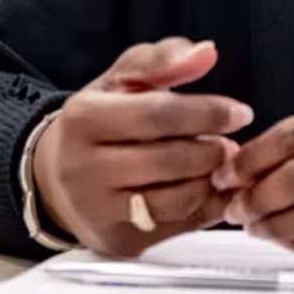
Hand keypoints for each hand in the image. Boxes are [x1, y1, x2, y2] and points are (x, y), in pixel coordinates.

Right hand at [33, 37, 253, 255]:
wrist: (55, 178)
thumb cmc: (97, 123)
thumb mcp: (120, 79)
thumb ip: (163, 59)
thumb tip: (205, 53)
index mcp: (83, 119)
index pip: (157, 115)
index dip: (207, 113)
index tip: (238, 113)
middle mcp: (83, 168)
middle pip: (170, 160)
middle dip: (212, 150)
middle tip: (229, 143)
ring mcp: (98, 210)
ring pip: (176, 199)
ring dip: (211, 180)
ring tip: (216, 164)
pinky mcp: (116, 240)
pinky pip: (176, 226)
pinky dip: (203, 206)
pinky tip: (206, 188)